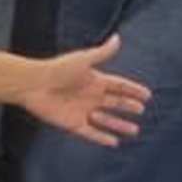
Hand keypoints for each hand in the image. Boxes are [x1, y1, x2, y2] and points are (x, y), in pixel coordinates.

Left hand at [21, 37, 150, 147]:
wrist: (34, 85)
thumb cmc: (58, 70)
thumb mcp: (83, 60)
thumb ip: (102, 53)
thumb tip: (118, 38)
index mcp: (94, 80)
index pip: (119, 86)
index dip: (132, 90)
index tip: (147, 95)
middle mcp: (90, 96)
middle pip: (114, 103)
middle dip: (128, 106)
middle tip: (141, 110)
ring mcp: (82, 111)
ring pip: (106, 120)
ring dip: (119, 125)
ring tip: (134, 130)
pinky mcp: (73, 124)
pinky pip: (91, 133)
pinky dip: (102, 137)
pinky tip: (114, 143)